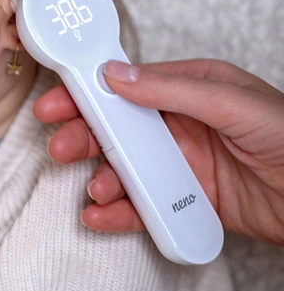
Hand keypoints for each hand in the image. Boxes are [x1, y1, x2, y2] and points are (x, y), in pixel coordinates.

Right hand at [34, 58, 283, 245]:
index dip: (87, 93)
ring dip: (102, 177)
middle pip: (117, 128)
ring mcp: (182, 163)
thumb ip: (173, 90)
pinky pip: (143, 204)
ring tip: (97, 190)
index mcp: (192, 88)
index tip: (56, 104)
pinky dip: (119, 212)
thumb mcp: (235, 104)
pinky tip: (102, 215)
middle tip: (62, 150)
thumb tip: (115, 75)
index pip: (126, 86)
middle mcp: (181, 123)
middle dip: (85, 138)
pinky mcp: (187, 200)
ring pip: (125, 167)